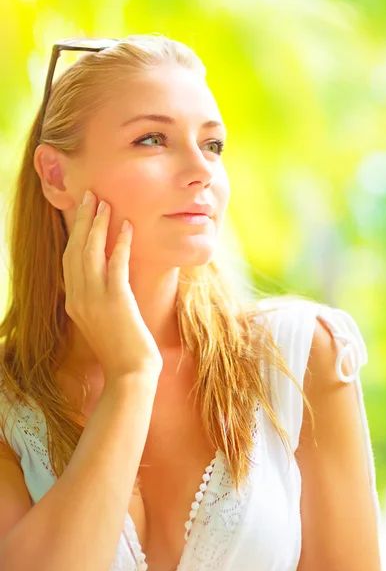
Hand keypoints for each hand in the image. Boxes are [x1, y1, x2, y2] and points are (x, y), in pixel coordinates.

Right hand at [62, 190, 162, 382]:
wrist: (130, 375)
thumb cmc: (122, 350)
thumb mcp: (102, 321)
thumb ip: (98, 299)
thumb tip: (106, 276)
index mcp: (74, 303)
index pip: (69, 260)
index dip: (74, 234)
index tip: (82, 213)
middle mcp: (79, 298)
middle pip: (76, 250)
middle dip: (82, 220)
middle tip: (90, 195)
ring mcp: (95, 300)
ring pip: (91, 253)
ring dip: (98, 225)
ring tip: (105, 203)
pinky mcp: (116, 302)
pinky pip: (116, 265)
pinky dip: (121, 243)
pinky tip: (127, 227)